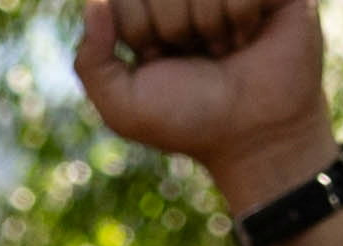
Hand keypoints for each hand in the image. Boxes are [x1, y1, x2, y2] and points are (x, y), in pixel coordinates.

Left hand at [79, 0, 340, 191]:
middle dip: (172, 27)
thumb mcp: (123, 105)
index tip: (158, 58)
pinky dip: (240, 16)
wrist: (253, 135)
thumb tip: (95, 2)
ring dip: (209, 25)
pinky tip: (248, 35)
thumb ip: (90, 61)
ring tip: (224, 48)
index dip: (139, 29)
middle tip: (196, 55)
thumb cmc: (188, 120)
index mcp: (148, 9)